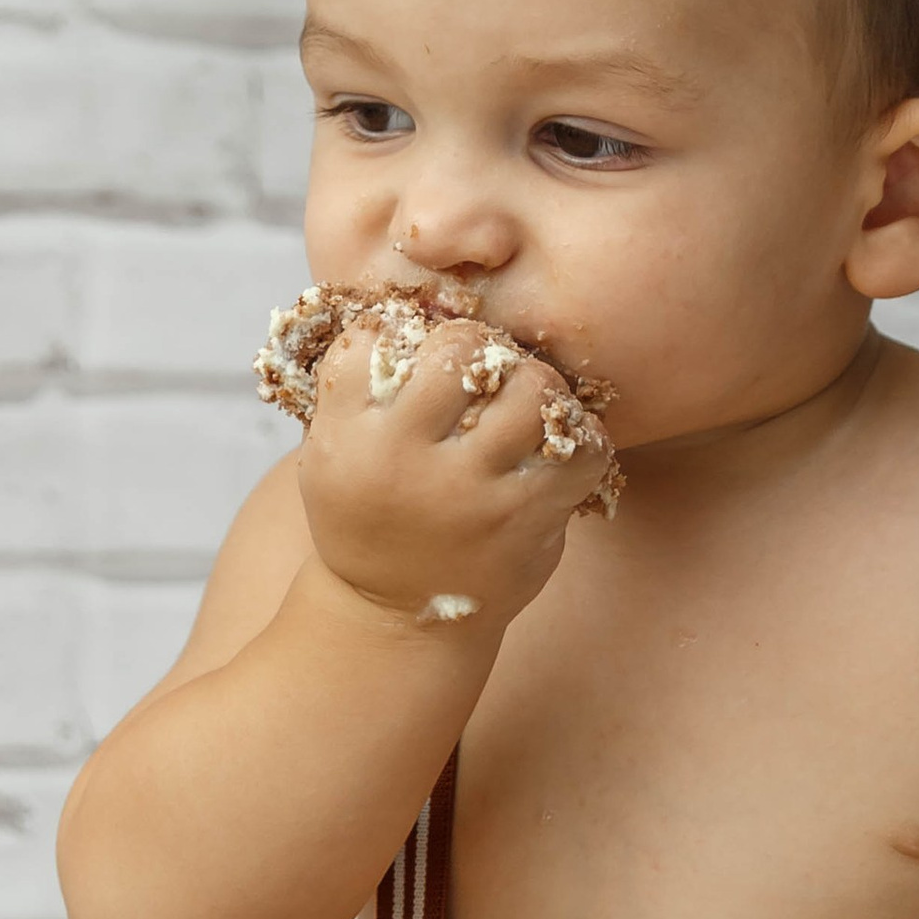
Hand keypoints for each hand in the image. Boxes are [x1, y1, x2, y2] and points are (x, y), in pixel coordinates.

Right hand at [296, 309, 608, 632]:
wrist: (392, 619)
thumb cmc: (370, 516)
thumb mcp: (336, 454)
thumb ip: (364, 387)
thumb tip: (424, 299)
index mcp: (345, 438)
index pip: (372, 336)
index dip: (403, 331)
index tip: (416, 354)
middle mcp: (401, 463)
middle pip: (459, 350)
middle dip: (479, 347)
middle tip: (486, 369)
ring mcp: (467, 495)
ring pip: (529, 388)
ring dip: (536, 385)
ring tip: (527, 402)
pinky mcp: (524, 522)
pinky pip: (581, 449)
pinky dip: (583, 438)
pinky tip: (561, 445)